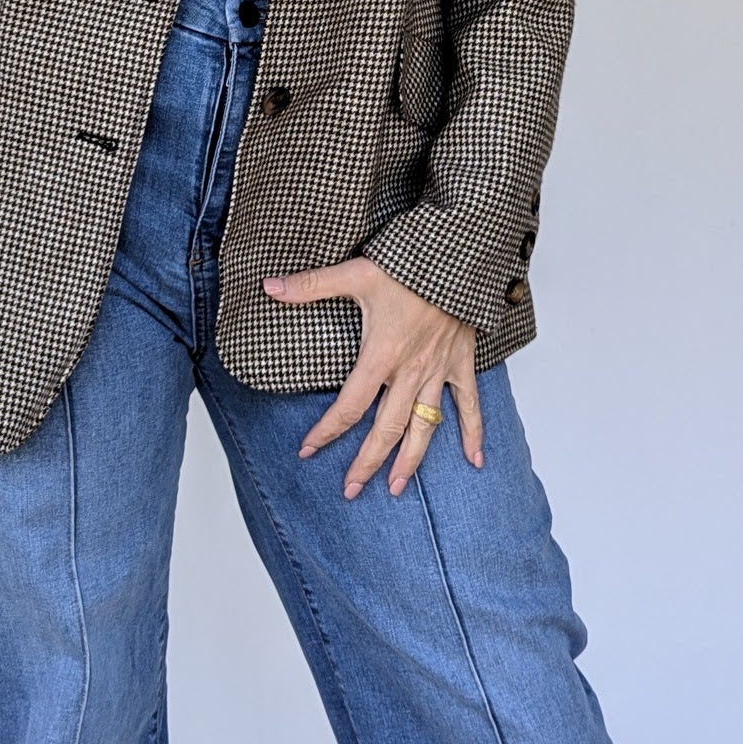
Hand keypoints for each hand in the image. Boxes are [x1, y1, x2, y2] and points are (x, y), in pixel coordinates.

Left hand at [262, 258, 483, 498]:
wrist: (457, 253)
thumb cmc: (408, 262)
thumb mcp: (355, 273)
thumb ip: (311, 285)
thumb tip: (268, 286)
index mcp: (381, 355)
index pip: (349, 406)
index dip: (327, 431)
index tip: (308, 451)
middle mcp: (410, 371)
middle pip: (386, 429)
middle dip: (367, 462)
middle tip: (351, 490)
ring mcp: (438, 370)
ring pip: (424, 426)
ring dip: (411, 460)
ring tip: (397, 487)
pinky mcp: (461, 362)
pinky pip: (469, 405)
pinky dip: (473, 433)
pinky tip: (474, 461)